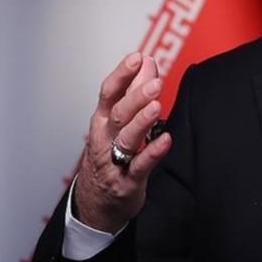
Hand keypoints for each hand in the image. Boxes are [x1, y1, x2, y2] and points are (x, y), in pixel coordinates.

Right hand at [73, 52, 171, 231]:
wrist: (95, 203)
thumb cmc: (108, 154)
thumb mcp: (117, 122)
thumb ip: (133, 92)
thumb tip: (148, 63)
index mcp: (102, 119)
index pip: (109, 93)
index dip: (122, 74)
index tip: (136, 57)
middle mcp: (105, 138)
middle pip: (119, 114)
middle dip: (136, 96)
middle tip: (154, 81)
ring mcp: (114, 161)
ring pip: (126, 138)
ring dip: (141, 121)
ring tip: (156, 106)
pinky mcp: (127, 182)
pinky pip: (140, 166)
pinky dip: (152, 153)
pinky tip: (165, 140)